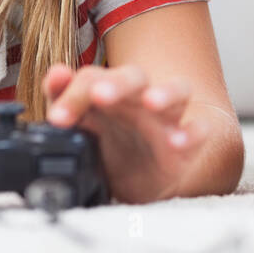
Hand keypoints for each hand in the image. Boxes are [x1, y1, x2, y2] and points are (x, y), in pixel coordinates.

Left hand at [41, 63, 209, 202]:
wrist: (140, 179)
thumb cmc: (110, 145)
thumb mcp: (80, 127)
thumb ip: (63, 100)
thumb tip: (55, 73)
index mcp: (110, 91)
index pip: (92, 78)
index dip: (73, 95)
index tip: (57, 119)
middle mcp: (139, 98)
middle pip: (134, 76)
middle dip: (117, 83)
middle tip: (99, 95)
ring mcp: (166, 118)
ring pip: (177, 91)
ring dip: (165, 93)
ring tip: (151, 102)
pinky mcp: (186, 143)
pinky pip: (198, 130)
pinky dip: (190, 133)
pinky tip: (176, 141)